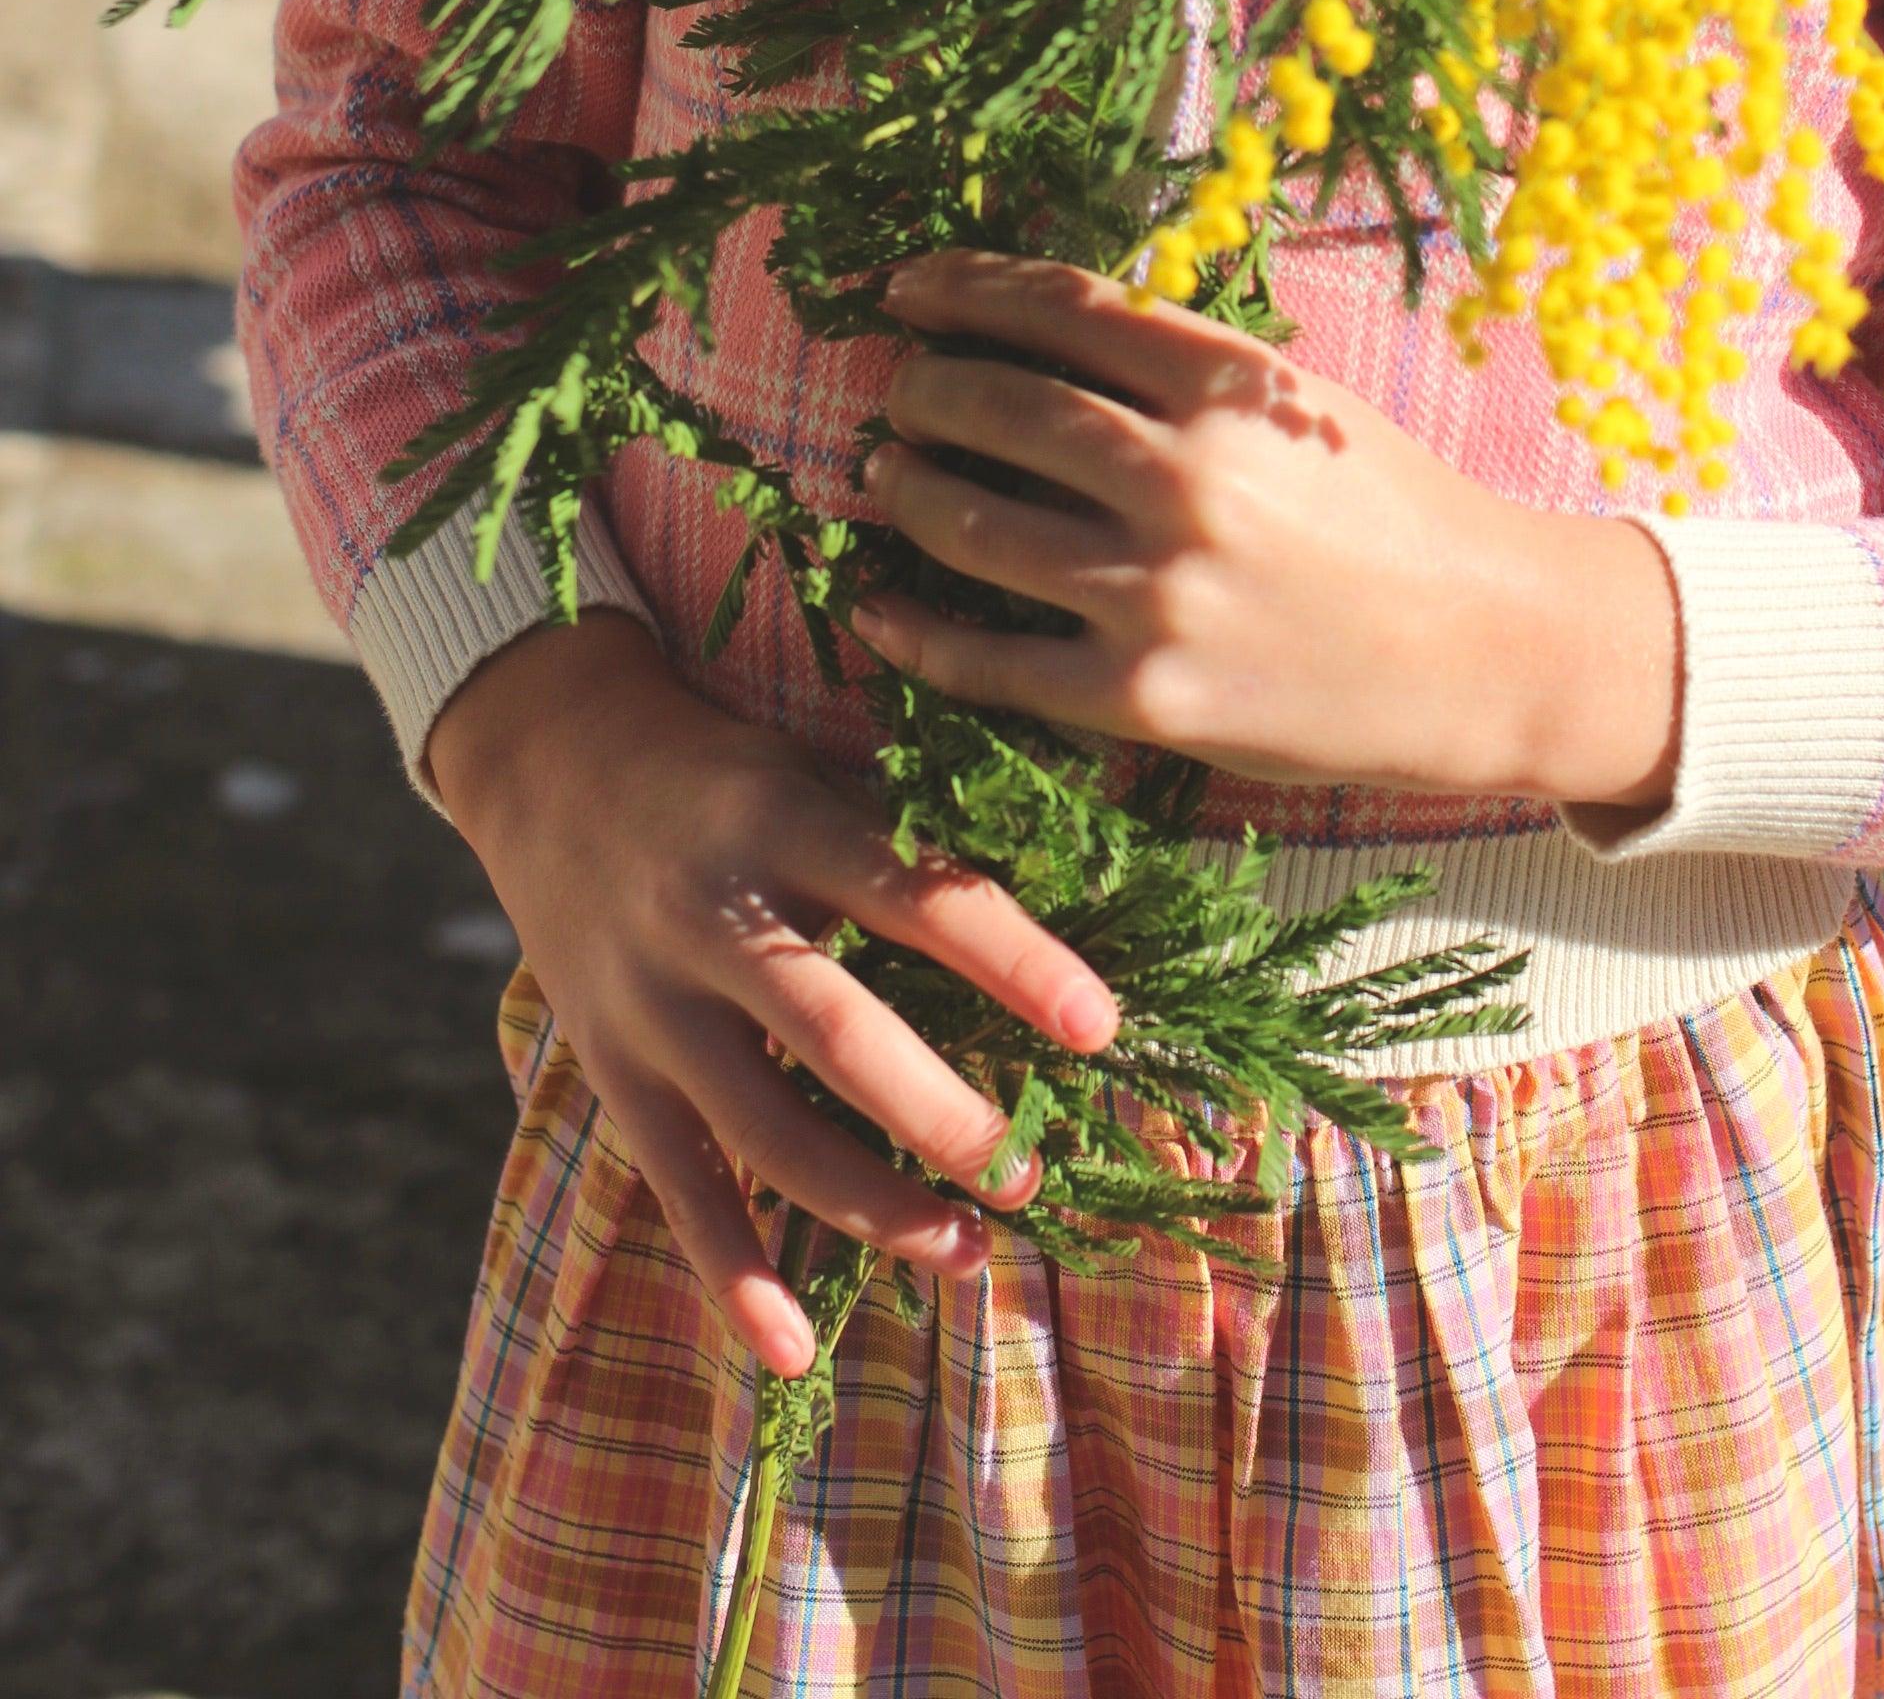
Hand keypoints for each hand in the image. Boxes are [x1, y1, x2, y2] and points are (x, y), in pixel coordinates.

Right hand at [427, 611, 1119, 1378]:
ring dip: (872, 1207)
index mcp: (785, 824)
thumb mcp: (812, 774)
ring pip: (767, 1132)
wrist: (554, 760)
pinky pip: (679, 1187)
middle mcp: (715, 919)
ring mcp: (654, 1006)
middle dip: (942, 1118)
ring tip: (969, 1252)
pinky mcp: (614, 1071)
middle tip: (1028, 1175)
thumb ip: (905, 845)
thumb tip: (1058, 924)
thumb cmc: (729, 773)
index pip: (917, 898)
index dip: (1014, 962)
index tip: (1101, 1027)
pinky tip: (798, 1351)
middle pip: (838, 1037)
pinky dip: (734, 1277)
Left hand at [854, 252, 1682, 811]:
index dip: (965, 289)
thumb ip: (1181, 370)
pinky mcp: (1143, 696)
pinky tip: (882, 605)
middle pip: (999, 406)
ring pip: (973, 524)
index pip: (1060, 308)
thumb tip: (1035, 336)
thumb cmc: (1391, 513)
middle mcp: (1186, 476)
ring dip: (907, 491)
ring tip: (884, 476)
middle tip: (894, 390)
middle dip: (922, 389)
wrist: (1488, 651)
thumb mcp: (1297, 407)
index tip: (909, 290)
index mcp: (1230, 384)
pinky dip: (918, 628)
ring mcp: (1158, 591)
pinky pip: (992, 657)